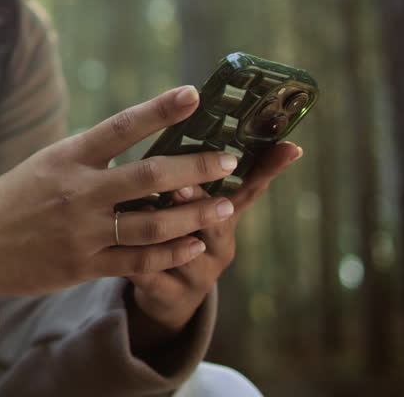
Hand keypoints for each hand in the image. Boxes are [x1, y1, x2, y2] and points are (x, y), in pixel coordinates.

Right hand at [0, 85, 243, 306]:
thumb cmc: (12, 199)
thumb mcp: (44, 164)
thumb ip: (89, 157)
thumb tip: (139, 140)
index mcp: (66, 156)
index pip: (121, 126)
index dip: (160, 109)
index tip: (194, 94)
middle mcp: (76, 191)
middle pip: (150, 174)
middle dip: (197, 166)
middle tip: (228, 159)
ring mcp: (81, 231)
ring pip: (153, 223)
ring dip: (195, 213)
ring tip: (224, 205)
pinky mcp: (82, 266)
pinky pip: (138, 261)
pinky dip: (172, 253)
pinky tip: (194, 245)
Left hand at [126, 140, 303, 346]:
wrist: (166, 295)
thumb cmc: (179, 232)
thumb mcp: (194, 202)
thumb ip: (197, 165)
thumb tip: (199, 107)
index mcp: (227, 217)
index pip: (252, 188)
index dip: (269, 169)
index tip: (286, 147)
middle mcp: (219, 246)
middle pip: (217, 223)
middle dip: (199, 202)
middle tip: (181, 183)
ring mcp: (197, 274)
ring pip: (183, 252)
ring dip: (161, 230)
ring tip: (139, 210)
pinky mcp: (170, 297)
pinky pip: (151, 277)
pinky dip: (135, 260)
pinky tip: (118, 245)